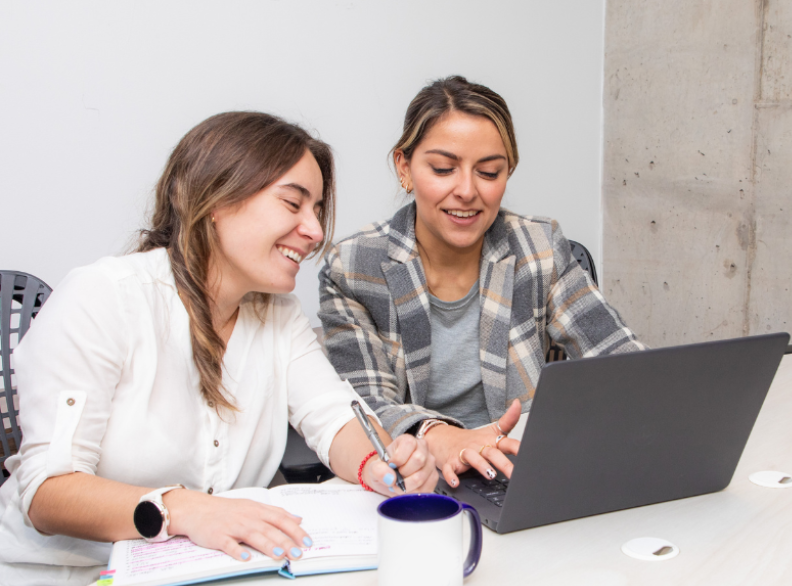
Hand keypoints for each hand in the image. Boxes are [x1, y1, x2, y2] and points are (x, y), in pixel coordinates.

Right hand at [165, 489, 311, 562]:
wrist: (197, 509)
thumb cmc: (226, 510)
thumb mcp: (253, 507)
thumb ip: (276, 513)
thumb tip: (297, 519)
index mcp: (258, 510)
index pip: (281, 519)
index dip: (295, 530)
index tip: (307, 542)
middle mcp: (248, 517)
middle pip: (270, 529)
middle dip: (286, 541)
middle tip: (298, 553)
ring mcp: (233, 526)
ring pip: (253, 535)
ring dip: (267, 545)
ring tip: (279, 554)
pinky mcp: (218, 536)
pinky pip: (229, 544)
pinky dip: (237, 551)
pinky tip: (246, 558)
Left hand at [363, 434, 438, 495]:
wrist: (389, 480)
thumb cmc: (384, 470)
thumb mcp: (375, 468)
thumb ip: (378, 470)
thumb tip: (390, 477)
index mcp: (407, 441)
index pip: (409, 444)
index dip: (399, 457)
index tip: (391, 465)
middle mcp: (422, 448)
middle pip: (418, 460)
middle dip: (403, 473)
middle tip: (395, 477)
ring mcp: (430, 463)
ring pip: (421, 476)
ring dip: (406, 485)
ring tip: (399, 484)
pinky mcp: (433, 477)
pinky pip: (426, 487)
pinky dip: (413, 492)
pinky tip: (407, 488)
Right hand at [424, 399, 521, 487]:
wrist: (444, 438)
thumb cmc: (473, 439)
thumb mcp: (492, 430)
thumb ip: (509, 420)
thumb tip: (518, 403)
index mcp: (490, 440)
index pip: (507, 442)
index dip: (517, 447)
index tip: (528, 453)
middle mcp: (478, 446)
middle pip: (492, 453)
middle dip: (504, 463)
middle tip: (514, 473)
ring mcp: (463, 453)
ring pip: (472, 458)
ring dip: (481, 466)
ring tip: (490, 475)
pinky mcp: (450, 462)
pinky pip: (450, 469)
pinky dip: (451, 475)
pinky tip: (455, 482)